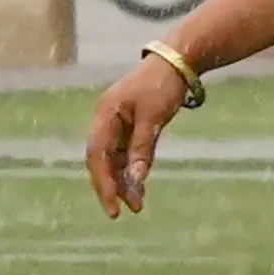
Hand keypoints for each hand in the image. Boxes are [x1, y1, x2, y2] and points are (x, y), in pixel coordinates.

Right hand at [85, 57, 187, 218]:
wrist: (176, 62)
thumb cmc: (163, 85)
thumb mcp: (154, 117)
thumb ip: (142, 147)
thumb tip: (136, 178)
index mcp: (105, 116)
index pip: (97, 156)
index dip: (103, 182)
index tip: (113, 206)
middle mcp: (106, 121)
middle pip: (102, 161)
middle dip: (111, 187)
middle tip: (122, 212)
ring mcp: (117, 124)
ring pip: (115, 160)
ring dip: (124, 182)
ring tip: (137, 205)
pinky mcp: (130, 127)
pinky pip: (126, 154)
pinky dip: (133, 170)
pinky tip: (139, 187)